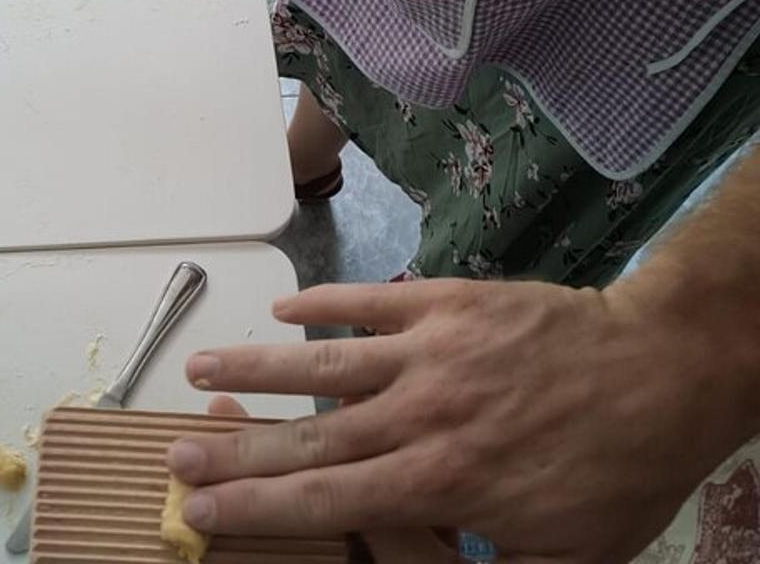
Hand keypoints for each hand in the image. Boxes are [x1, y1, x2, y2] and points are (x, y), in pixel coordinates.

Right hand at [167, 279, 759, 562]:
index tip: (201, 504)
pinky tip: (283, 307)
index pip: (326, 499)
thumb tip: (396, 561)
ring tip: (198, 361)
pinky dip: (323, 303)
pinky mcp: (448, 303)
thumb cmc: (615, 471)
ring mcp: (430, 351)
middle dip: (236, 445)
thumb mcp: (563, 559)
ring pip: (325, 362)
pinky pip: (370, 303)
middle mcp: (421, 414)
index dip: (255, 505)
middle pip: (308, 435)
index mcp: (443, 481)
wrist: (663, 368)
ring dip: (257, 364)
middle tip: (176, 446)